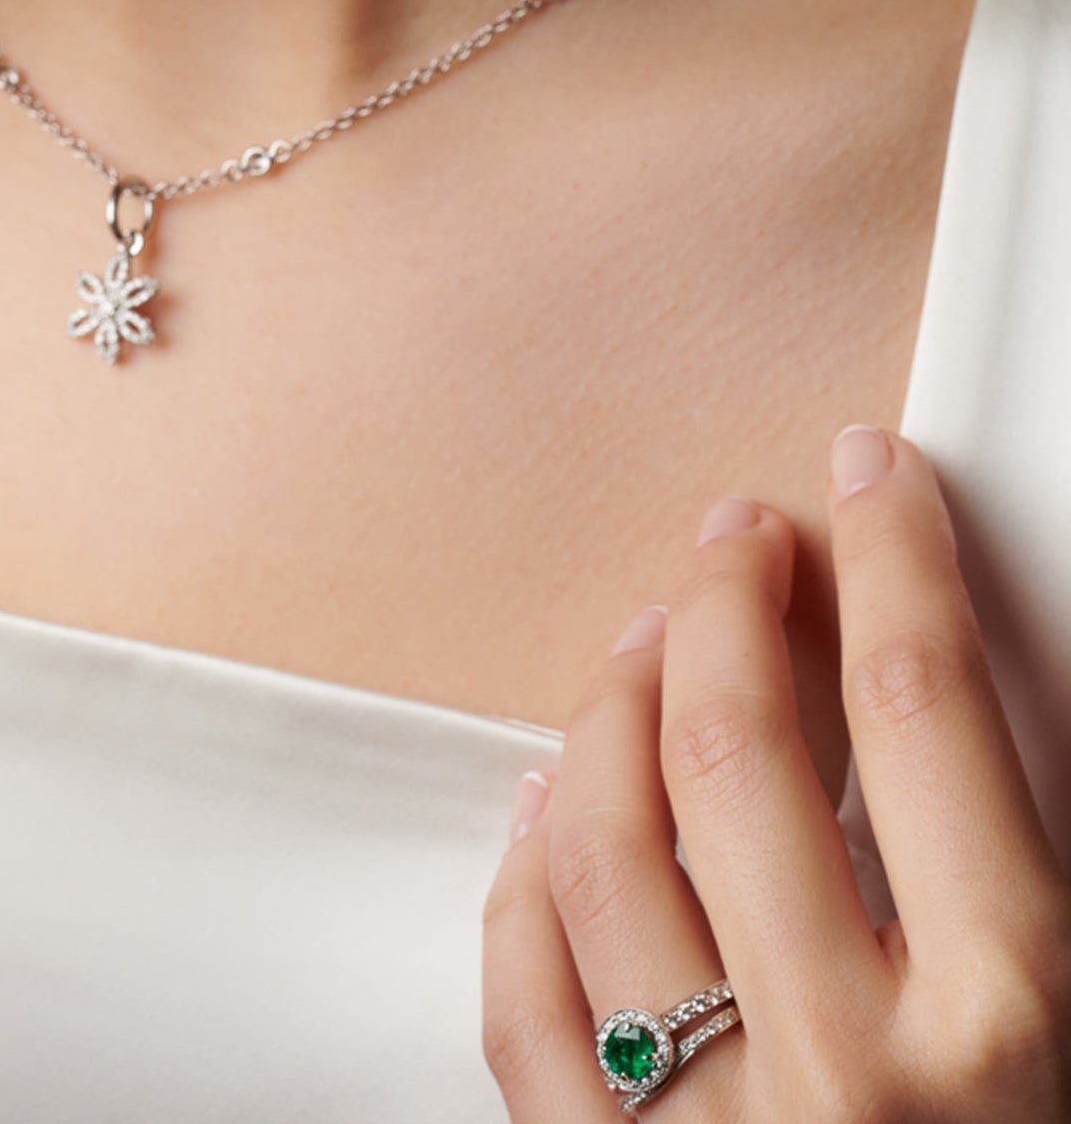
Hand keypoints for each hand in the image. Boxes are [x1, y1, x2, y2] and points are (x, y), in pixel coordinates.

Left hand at [480, 424, 1070, 1119]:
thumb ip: (1026, 902)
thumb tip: (989, 746)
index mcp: (1014, 1034)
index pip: (930, 715)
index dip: (893, 561)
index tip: (867, 480)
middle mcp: (850, 1074)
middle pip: (743, 749)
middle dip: (735, 604)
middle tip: (740, 537)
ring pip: (606, 839)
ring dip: (619, 708)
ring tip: (651, 639)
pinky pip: (524, 994)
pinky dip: (525, 872)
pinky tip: (548, 802)